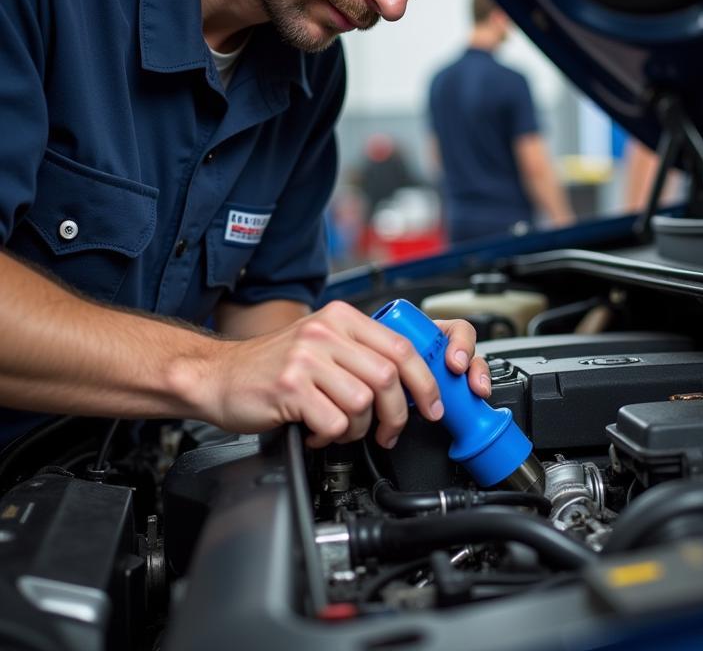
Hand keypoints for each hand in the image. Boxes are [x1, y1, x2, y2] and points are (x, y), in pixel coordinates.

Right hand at [198, 302, 489, 448]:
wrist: (219, 376)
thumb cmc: (273, 365)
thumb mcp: (322, 343)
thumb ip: (361, 353)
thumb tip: (411, 382)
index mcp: (341, 318)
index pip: (401, 347)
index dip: (425, 381)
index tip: (431, 405)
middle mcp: (326, 332)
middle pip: (387, 377)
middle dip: (395, 414)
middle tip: (388, 432)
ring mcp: (307, 358)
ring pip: (362, 403)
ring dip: (358, 429)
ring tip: (340, 428)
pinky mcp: (290, 388)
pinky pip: (334, 422)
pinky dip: (331, 436)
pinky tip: (316, 431)